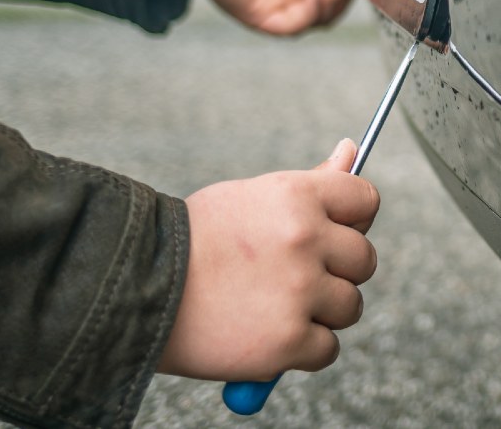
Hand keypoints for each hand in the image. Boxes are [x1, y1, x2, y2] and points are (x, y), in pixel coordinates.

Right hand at [156, 139, 378, 380]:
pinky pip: (327, 348)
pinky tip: (264, 334)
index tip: (331, 235)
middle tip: (292, 277)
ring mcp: (299, 292)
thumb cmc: (194, 240)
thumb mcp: (250, 198)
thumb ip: (310, 184)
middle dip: (336, 272)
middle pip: (363, 260)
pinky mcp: (288, 341)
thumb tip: (351, 150)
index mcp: (296, 196)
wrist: (134, 289)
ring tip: (271, 305)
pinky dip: (302, 350)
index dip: (352, 220)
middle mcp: (304, 239)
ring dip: (320, 312)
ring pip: (350, 306)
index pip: (365, 200)